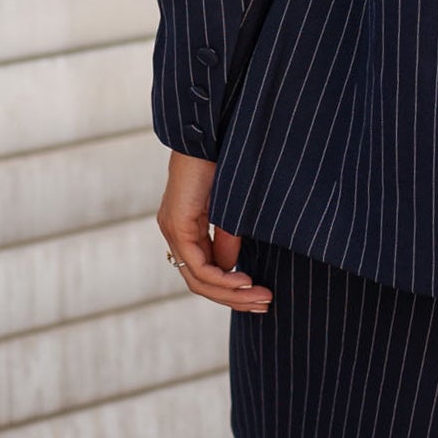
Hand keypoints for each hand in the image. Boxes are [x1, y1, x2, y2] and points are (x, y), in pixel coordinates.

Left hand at [158, 152, 272, 312]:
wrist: (209, 133)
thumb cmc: (223, 162)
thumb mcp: (232, 210)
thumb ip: (229, 239)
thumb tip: (232, 270)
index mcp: (186, 228)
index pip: (205, 273)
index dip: (232, 290)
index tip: (262, 295)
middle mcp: (175, 233)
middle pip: (200, 282)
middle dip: (234, 298)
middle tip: (264, 304)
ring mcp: (173, 229)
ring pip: (199, 279)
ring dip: (231, 293)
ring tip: (260, 296)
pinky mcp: (177, 224)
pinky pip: (198, 265)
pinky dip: (223, 278)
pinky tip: (245, 280)